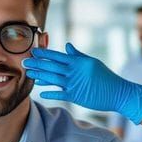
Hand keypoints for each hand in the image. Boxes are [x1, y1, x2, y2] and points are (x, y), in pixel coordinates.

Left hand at [22, 43, 141, 124]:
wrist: (118, 92)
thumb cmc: (105, 77)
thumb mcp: (92, 63)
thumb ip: (78, 55)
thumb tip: (67, 46)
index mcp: (79, 62)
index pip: (58, 56)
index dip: (45, 54)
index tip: (33, 51)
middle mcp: (75, 71)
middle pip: (53, 66)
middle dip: (37, 64)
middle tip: (24, 62)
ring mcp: (75, 83)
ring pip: (53, 78)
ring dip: (40, 76)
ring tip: (28, 74)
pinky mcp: (76, 95)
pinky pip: (60, 93)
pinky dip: (50, 92)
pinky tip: (40, 92)